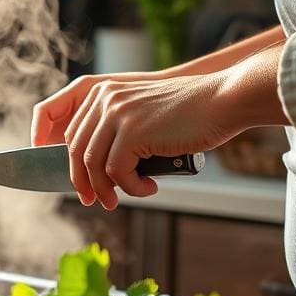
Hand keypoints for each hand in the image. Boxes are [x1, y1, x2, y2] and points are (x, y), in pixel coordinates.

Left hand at [32, 73, 235, 209]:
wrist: (223, 100)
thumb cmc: (189, 114)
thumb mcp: (143, 116)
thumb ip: (118, 132)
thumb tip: (97, 171)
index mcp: (103, 93)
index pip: (73, 134)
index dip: (72, 164)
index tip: (79, 185)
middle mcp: (105, 99)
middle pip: (77, 150)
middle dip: (83, 182)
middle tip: (94, 201)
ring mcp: (117, 114)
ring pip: (93, 164)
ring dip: (104, 189)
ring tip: (117, 201)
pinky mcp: (132, 131)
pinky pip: (117, 171)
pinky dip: (130, 187)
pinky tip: (148, 188)